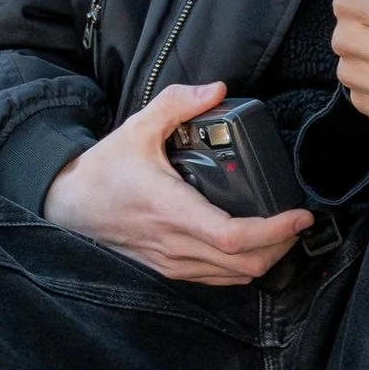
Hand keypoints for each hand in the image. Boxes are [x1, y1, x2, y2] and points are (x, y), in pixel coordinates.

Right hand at [42, 82, 311, 284]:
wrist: (67, 207)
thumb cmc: (102, 172)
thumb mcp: (137, 129)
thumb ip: (176, 104)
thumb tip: (216, 89)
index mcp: (172, 210)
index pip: (235, 236)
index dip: (276, 230)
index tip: (300, 215)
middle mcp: (175, 244)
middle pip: (246, 264)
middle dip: (282, 246)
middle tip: (298, 223)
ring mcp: (173, 264)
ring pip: (235, 278)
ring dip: (266, 259)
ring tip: (282, 234)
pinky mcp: (169, 271)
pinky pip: (217, 280)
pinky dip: (243, 267)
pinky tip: (251, 247)